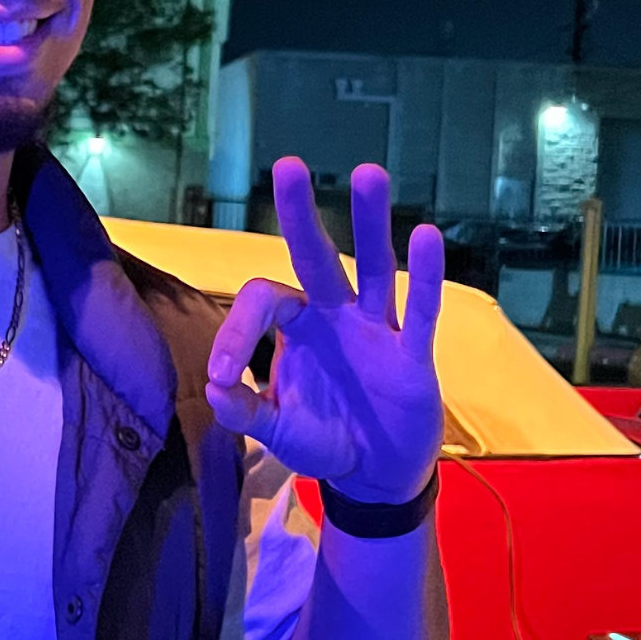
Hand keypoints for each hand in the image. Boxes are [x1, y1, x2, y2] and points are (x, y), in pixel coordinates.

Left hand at [206, 158, 444, 502]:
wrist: (376, 472)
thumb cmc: (323, 440)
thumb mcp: (277, 430)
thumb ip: (245, 412)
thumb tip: (214, 389)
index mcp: (294, 328)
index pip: (262, 301)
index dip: (236, 330)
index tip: (223, 374)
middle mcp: (332, 316)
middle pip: (315, 256)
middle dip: (300, 215)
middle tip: (288, 166)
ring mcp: (374, 329)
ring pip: (372, 267)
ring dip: (370, 222)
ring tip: (367, 172)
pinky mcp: (411, 354)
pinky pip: (419, 310)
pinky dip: (424, 277)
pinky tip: (426, 237)